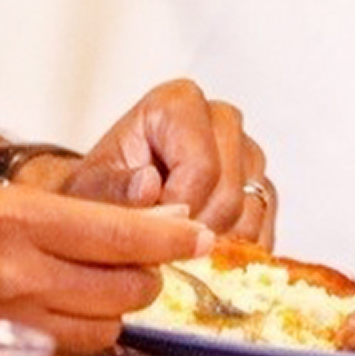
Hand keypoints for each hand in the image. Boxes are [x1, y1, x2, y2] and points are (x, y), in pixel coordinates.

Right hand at [0, 183, 210, 355]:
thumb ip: (56, 216)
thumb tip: (128, 224)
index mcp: (15, 217)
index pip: (121, 232)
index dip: (170, 236)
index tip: (198, 234)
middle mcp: (15, 271)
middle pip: (124, 288)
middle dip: (142, 277)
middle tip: (134, 265)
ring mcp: (4, 322)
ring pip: (101, 331)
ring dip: (110, 314)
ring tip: (89, 292)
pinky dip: (71, 342)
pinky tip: (54, 320)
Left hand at [57, 79, 274, 243]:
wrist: (114, 200)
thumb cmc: (103, 188)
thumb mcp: (91, 187)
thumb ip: (115, 188)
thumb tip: (148, 187)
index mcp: (180, 104)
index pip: (202, 165)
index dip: (179, 207)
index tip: (152, 224)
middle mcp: (222, 119)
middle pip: (229, 192)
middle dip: (195, 230)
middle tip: (162, 244)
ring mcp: (247, 153)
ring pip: (250, 213)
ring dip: (214, 243)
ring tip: (176, 245)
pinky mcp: (261, 185)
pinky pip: (263, 227)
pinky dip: (234, 250)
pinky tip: (200, 251)